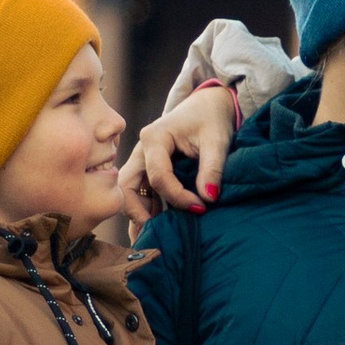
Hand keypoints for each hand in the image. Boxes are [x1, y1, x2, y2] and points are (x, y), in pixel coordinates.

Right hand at [118, 83, 236, 221]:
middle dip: (138, 211)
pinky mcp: (148, 169)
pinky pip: (140, 192)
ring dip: (138, 214)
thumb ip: (212, 168)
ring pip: (129, 191)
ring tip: (151, 239)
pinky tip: (153, 230)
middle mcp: (141, 150)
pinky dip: (145, 210)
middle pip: (127, 185)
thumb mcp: (217, 140)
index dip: (177, 196)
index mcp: (154, 137)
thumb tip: (208, 198)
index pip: (158, 176)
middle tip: (155, 234)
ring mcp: (141, 160)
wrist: (208, 106)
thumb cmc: (211, 119)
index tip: (200, 208)